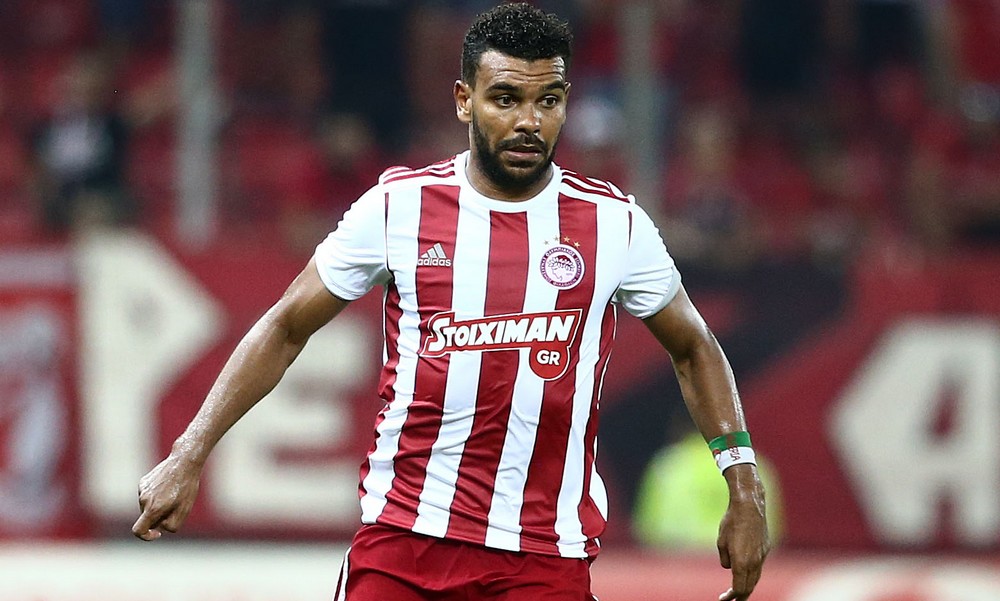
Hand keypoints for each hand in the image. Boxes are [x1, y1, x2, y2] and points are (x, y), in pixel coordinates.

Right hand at [131, 453, 202, 540]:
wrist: (184, 462)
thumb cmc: (186, 488)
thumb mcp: (183, 511)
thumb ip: (170, 525)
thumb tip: (159, 528)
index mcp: (152, 509)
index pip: (138, 530)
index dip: (146, 536)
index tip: (157, 533)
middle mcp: (143, 499)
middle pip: (147, 517)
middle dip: (159, 517)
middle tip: (176, 506)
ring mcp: (142, 489)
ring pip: (148, 506)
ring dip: (158, 505)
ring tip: (174, 494)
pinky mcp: (143, 482)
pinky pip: (149, 495)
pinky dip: (157, 495)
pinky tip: (169, 486)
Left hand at [717, 465, 769, 599]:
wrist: (749, 506)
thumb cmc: (731, 522)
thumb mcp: (721, 542)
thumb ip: (726, 560)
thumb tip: (730, 567)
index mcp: (742, 563)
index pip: (739, 589)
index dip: (731, 597)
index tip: (723, 599)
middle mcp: (755, 562)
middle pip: (749, 587)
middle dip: (741, 596)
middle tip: (731, 599)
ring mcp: (762, 555)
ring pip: (756, 577)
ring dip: (748, 585)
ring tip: (739, 590)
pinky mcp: (766, 548)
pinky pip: (759, 566)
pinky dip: (752, 573)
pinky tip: (746, 571)